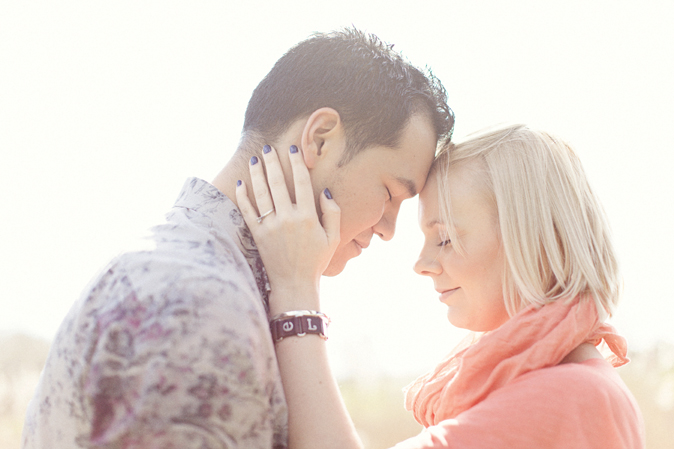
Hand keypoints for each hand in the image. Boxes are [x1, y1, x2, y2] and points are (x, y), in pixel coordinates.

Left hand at [236, 145, 339, 311]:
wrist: (294, 284)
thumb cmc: (315, 261)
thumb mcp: (332, 238)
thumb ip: (332, 213)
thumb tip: (324, 192)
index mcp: (308, 217)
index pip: (302, 182)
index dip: (297, 163)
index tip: (293, 148)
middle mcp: (288, 219)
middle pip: (278, 183)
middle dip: (273, 162)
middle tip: (268, 148)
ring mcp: (271, 226)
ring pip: (261, 193)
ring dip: (257, 174)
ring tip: (255, 160)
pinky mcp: (258, 235)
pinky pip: (248, 211)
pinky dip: (243, 196)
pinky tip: (241, 183)